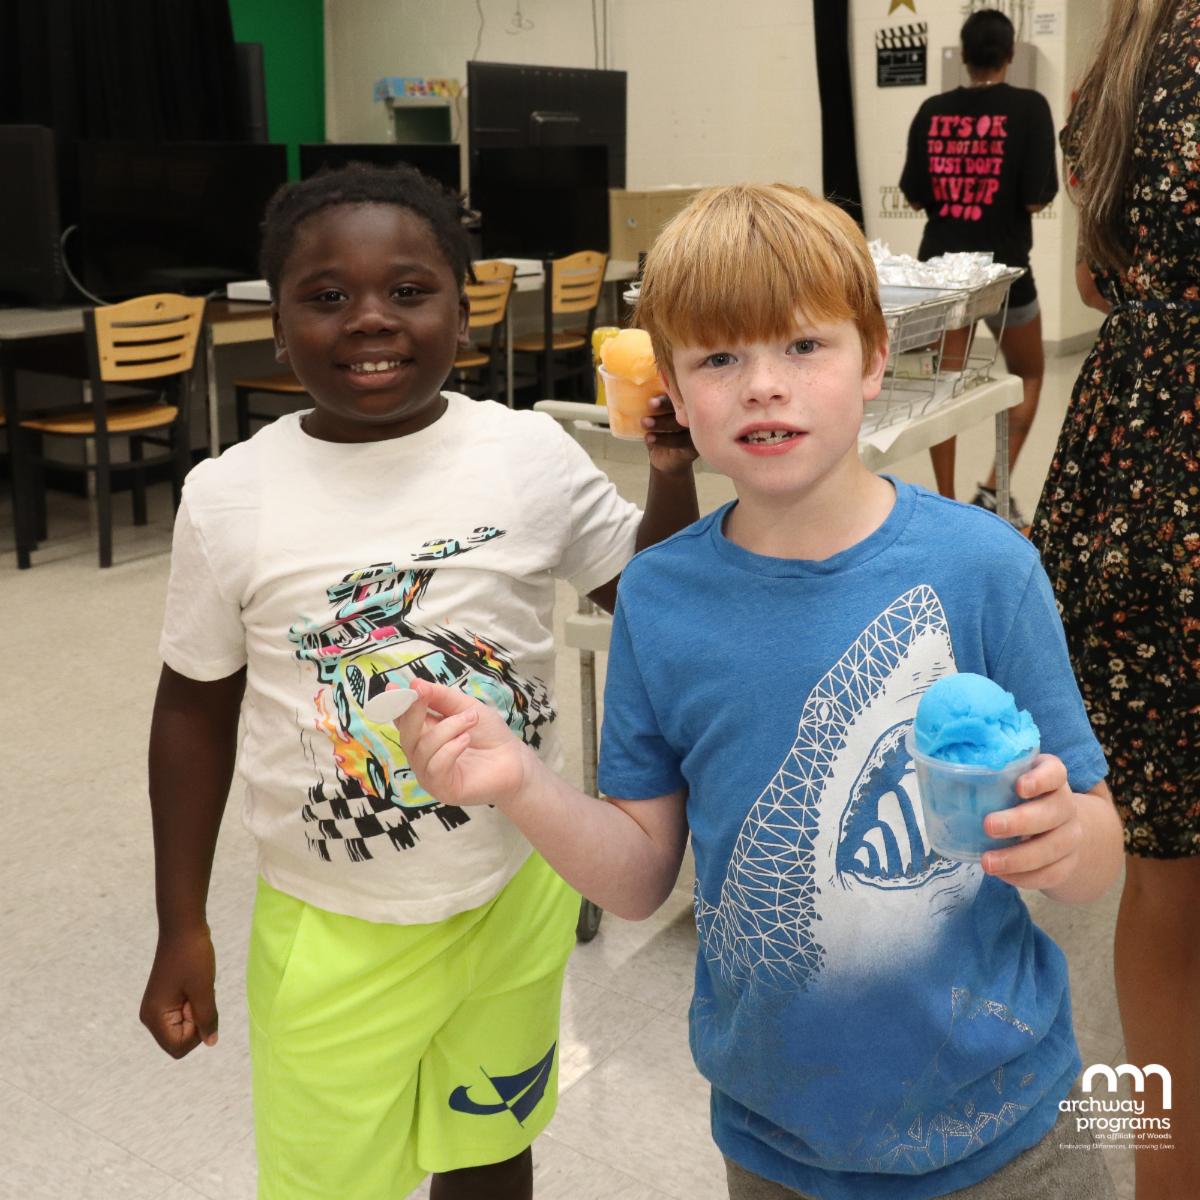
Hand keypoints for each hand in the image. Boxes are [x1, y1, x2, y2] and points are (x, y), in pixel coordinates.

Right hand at [140, 926, 218, 1057]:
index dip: (197, 1032)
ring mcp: (158, 1008)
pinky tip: (195, 985)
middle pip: (181, 1041)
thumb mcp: (204, 990)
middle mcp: (151, 1017)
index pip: (178, 1048)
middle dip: (197, 1022)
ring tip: (196, 986)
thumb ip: (207, 1019)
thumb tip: (211, 1042)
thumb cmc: (193, 956)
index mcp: (153, 1018)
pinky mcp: (167, 1000)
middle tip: (197, 993)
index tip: (197, 1003)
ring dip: (198, 1011)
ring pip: (186, 1027)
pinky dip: (196, 1003)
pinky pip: (186, 1014)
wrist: (184, 927)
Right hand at [391, 680, 532, 809]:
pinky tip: (466, 740)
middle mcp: (422, 756)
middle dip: (414, 711)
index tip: (392, 688)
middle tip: (426, 694)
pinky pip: (435, 767)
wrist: (515, 760)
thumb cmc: (489, 734)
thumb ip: (440, 697)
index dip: (395, 705)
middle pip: (406, 734)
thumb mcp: (465, 707)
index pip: (402, 720)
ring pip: (423, 748)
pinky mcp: (443, 790)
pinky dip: (451, 749)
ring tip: (471, 719)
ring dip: (448, 728)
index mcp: (424, 735)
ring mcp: (430, 775)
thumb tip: (415, 684)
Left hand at [641, 394, 697, 475]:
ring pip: (681, 423)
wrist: (664, 458)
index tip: (651, 397)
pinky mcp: (695, 446)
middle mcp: (694, 412)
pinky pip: (681, 441)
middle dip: (665, 404)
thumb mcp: (653, 413)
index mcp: (684, 400)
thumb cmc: (658, 430)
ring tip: (644, 422)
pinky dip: (664, 439)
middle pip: (683, 404)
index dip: (667, 390)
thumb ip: (651, 401)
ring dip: (662, 422)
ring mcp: (697, 429)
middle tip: (650, 404)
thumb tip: (632, 386)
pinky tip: (649, 438)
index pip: (679, 390)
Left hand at [980, 754, 1083, 890]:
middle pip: (1054, 811)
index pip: (1055, 772)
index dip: (1041, 779)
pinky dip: (1025, 878)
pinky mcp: (1068, 863)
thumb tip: (938, 775)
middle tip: (988, 826)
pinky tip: (1002, 875)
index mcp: (1050, 778)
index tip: (1019, 786)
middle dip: (1021, 821)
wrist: (1055, 829)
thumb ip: (984, 777)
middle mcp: (1065, 804)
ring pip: (1053, 847)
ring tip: (987, 862)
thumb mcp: (1004, 782)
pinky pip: (1052, 873)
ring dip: (1019, 857)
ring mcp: (1070, 835)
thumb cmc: (1016, 799)